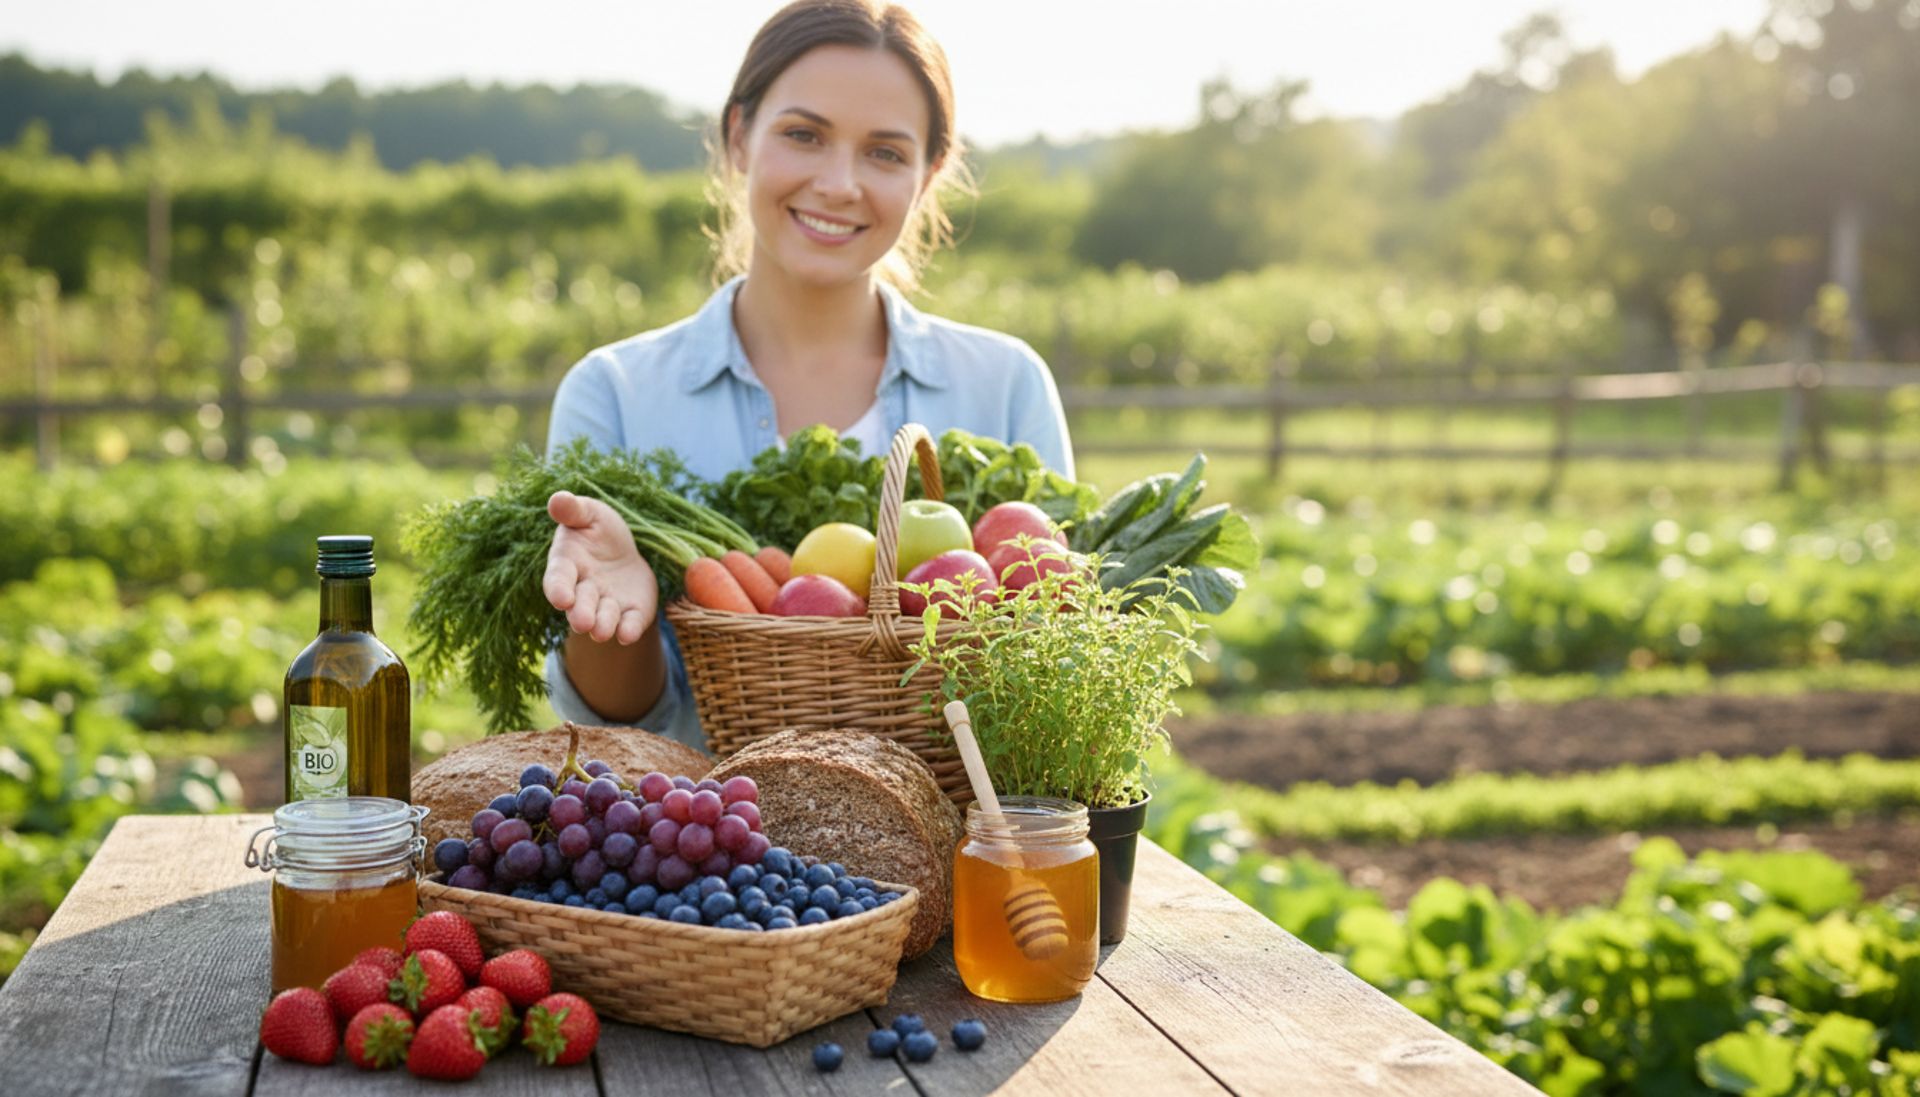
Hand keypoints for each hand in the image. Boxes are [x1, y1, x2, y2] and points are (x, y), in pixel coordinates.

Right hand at [543, 490, 657, 643]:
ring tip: (602, 631)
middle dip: (581, 614)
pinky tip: (627, 635)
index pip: (558, 579)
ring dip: (602, 625)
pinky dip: (627, 630)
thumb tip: (557, 499)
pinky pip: (628, 624)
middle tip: (583, 623)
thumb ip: (573, 510)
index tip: (561, 599)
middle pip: (580, 605)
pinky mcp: (630, 612)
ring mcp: (607, 604)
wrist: (624, 552)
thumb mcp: (588, 513)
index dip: (558, 589)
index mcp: (568, 564)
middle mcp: (584, 590)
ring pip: (602, 619)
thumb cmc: (598, 530)